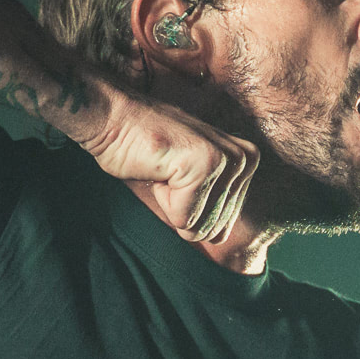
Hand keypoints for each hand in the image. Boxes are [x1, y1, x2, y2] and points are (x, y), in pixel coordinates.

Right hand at [77, 90, 257, 241]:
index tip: (176, 176)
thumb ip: (212, 203)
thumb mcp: (190, 180)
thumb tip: (220, 239)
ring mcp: (226, 161)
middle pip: (213, 229)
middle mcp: (244, 159)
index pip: (223, 226)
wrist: (112, 119)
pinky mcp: (204, 166)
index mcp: (246, 161)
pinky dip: (163, 200)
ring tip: (165, 169)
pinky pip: (183, 217)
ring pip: (197, 226)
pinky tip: (159, 168)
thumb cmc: (144, 150)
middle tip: (168, 172)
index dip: (189, 210)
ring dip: (171, 203)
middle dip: (181, 208)